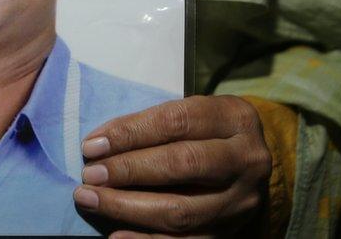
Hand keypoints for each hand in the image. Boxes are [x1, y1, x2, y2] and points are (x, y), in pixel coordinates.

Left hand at [73, 95, 270, 236]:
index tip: (93, 145)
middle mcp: (246, 159)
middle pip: (182, 164)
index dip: (130, 133)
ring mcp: (242, 200)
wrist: (250, 165)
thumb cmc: (208, 131)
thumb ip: (149, 124)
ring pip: (181, 210)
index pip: (176, 121)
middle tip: (90, 175)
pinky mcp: (231, 232)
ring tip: (91, 199)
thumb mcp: (192, 114)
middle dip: (128, 170)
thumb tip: (98, 144)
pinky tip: (116, 235)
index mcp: (235, 118)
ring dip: (128, 207)